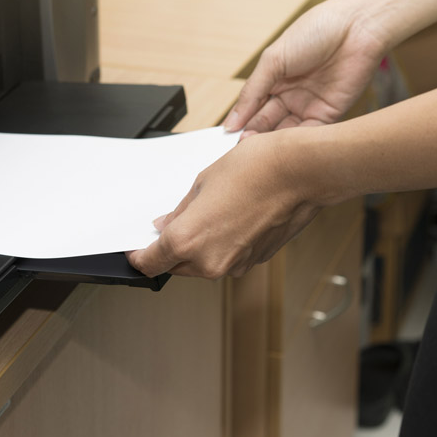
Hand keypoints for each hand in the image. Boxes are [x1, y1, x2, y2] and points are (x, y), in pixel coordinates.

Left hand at [127, 131, 319, 278]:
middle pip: (176, 267)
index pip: (149, 263)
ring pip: (203, 264)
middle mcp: (209, 262)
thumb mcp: (201, 183)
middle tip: (173, 224)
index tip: (135, 250)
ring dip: (199, 247)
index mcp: (187, 241)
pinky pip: (228, 258)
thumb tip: (166, 226)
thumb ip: (180, 212)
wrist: (301, 172)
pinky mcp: (255, 261)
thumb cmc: (254, 169)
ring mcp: (235, 265)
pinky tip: (231, 218)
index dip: (138, 257)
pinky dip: (223, 245)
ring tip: (210, 212)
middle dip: (170, 250)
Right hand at [224, 2, 387, 134]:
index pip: (252, 108)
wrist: (356, 26)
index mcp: (274, 79)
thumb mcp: (273, 60)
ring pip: (286, 132)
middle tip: (241, 148)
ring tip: (258, 150)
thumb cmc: (315, 32)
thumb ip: (251, 92)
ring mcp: (309, 105)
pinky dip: (295, 142)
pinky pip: (310, 134)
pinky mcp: (330, 113)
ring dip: (272, 143)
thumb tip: (231, 121)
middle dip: (254, 136)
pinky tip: (281, 147)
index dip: (240, 123)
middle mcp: (290, 95)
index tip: (227, 138)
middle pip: (267, 123)